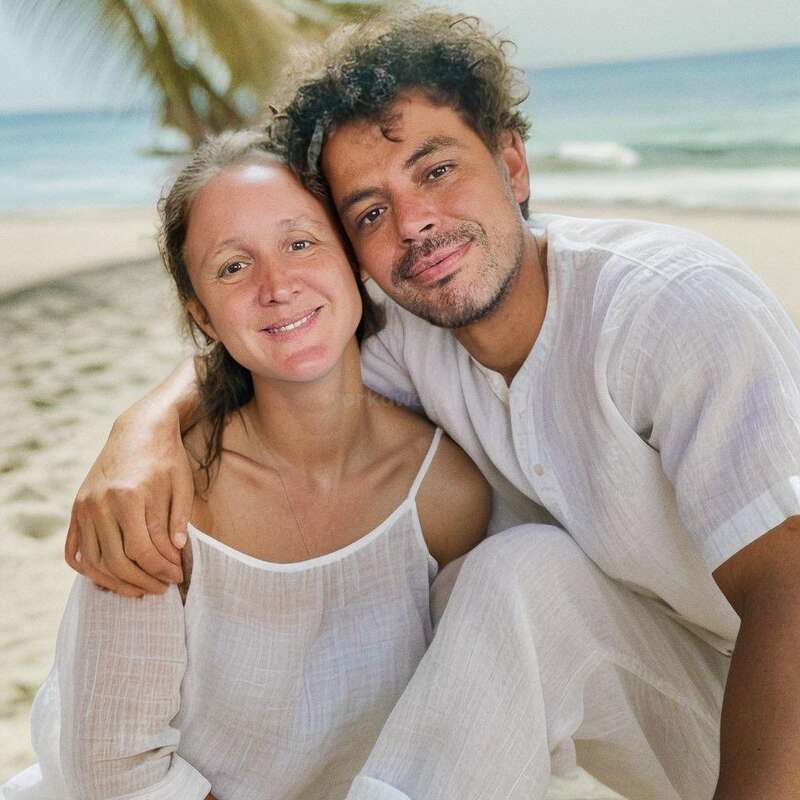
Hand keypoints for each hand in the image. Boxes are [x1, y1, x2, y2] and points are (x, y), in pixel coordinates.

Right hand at [65, 403, 193, 595]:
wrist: (139, 430)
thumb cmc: (166, 458)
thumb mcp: (181, 486)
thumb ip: (176, 522)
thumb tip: (174, 556)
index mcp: (128, 496)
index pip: (142, 550)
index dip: (161, 569)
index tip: (177, 576)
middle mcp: (100, 504)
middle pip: (117, 561)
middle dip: (143, 581)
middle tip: (162, 587)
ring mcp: (83, 507)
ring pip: (93, 561)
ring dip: (117, 582)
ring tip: (140, 588)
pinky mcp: (76, 509)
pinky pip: (74, 550)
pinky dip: (89, 570)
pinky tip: (110, 578)